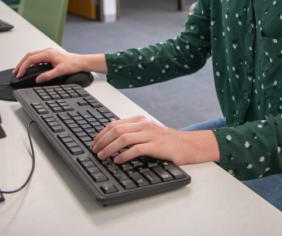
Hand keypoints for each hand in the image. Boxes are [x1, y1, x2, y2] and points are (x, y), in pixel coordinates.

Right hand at [12, 47, 86, 83]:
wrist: (80, 62)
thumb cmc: (73, 64)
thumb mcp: (61, 71)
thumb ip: (49, 75)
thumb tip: (38, 79)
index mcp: (48, 54)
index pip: (31, 59)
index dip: (23, 67)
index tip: (19, 74)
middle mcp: (47, 51)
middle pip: (29, 56)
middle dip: (21, 64)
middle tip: (16, 72)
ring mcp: (47, 53)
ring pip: (31, 56)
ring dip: (24, 63)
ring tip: (19, 70)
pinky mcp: (49, 56)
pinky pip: (36, 57)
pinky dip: (29, 62)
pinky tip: (28, 68)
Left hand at [91, 115, 219, 164]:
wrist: (188, 145)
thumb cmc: (167, 142)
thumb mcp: (148, 133)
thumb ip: (133, 134)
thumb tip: (112, 141)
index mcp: (140, 121)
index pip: (115, 124)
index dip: (101, 133)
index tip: (94, 143)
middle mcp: (143, 125)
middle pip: (116, 129)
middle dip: (102, 140)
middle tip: (94, 150)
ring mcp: (150, 134)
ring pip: (123, 138)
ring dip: (109, 147)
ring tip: (102, 156)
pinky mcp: (156, 146)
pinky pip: (136, 149)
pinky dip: (124, 154)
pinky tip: (118, 160)